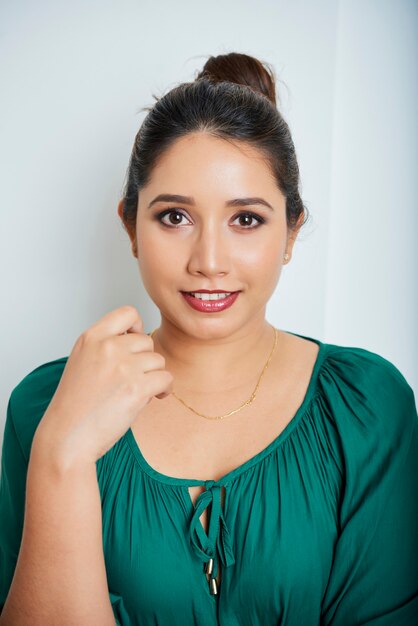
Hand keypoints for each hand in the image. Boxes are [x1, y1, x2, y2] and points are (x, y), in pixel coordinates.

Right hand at [34, 305, 173, 465]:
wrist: (67, 438)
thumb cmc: (75, 406)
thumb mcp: (82, 361)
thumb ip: (106, 346)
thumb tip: (140, 341)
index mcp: (91, 338)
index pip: (127, 313)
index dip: (136, 328)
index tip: (133, 345)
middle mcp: (108, 347)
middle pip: (147, 341)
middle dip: (145, 360)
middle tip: (133, 379)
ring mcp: (123, 366)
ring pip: (158, 361)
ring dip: (154, 376)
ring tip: (137, 392)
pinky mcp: (137, 387)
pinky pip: (166, 378)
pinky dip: (164, 389)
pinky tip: (154, 397)